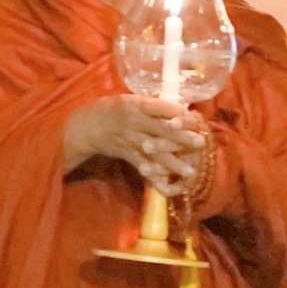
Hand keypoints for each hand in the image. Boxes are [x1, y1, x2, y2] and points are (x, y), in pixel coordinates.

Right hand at [66, 96, 206, 194]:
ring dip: (172, 163)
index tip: (195, 120)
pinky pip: (143, 167)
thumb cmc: (113, 109)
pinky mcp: (127, 155)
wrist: (86, 126)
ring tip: (189, 171)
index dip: (178, 114)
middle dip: (181, 138)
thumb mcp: (131, 100)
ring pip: (154, 152)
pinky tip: (169, 187)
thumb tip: (182, 112)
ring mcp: (130, 141)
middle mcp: (134, 123)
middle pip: (160, 130)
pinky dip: (156, 178)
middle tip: (200, 143)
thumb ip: (154, 106)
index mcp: (136, 105)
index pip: (160, 108)